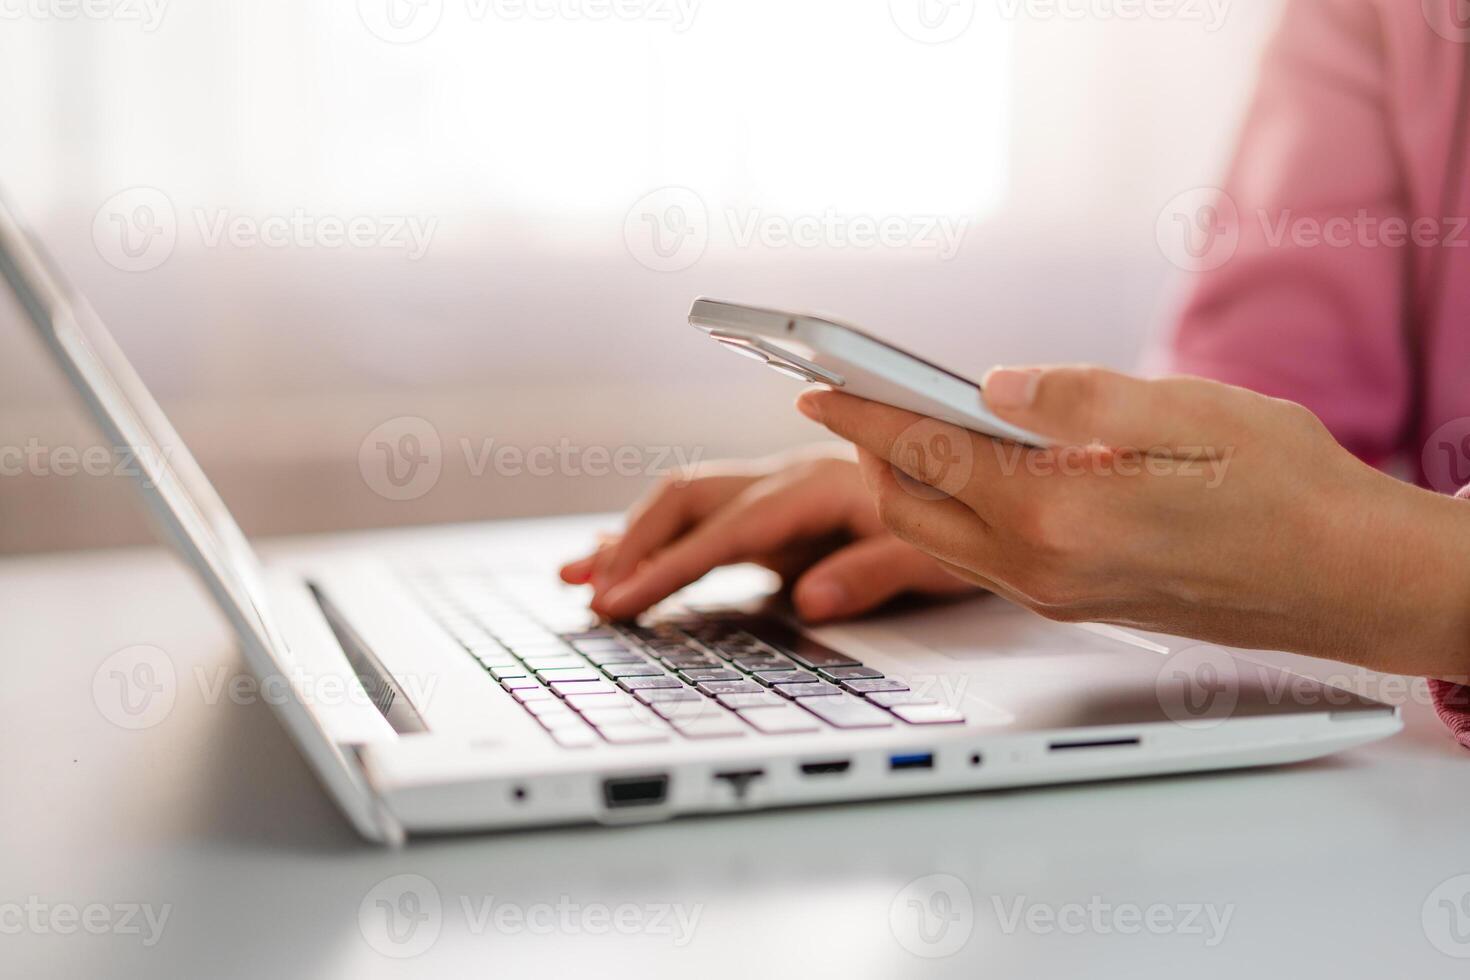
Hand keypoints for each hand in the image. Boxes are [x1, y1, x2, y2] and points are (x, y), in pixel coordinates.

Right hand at [560, 448, 976, 621]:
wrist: (980, 480)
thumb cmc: (966, 515)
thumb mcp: (939, 557)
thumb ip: (874, 573)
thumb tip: (809, 599)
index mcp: (821, 485)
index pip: (728, 528)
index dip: (669, 566)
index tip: (621, 600)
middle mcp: (789, 479)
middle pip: (688, 499)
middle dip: (632, 546)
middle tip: (589, 595)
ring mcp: (777, 494)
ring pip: (685, 506)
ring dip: (630, 539)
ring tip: (578, 577)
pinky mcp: (775, 517)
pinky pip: (703, 523)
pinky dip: (658, 544)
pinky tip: (620, 563)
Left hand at [797, 366, 1469, 678]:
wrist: (1348, 582)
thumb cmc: (1288, 491)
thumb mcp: (1191, 411)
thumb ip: (1076, 397)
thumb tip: (991, 383)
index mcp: (1058, 513)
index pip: (924, 453)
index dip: (862, 412)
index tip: (817, 385)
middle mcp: (1041, 567)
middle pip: (909, 507)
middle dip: (871, 450)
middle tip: (860, 397)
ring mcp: (1053, 595)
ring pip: (939, 538)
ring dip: (908, 484)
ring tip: (905, 427)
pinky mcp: (1071, 604)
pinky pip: (980, 558)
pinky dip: (953, 512)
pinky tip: (972, 472)